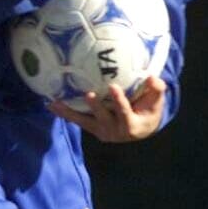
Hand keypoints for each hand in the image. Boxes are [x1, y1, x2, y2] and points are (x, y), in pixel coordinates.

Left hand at [49, 76, 165, 141]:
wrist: (140, 131)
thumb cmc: (148, 113)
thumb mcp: (156, 103)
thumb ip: (156, 89)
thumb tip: (151, 77)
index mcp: (131, 125)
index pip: (124, 112)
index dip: (118, 101)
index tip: (113, 87)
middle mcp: (114, 130)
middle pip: (103, 117)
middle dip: (96, 106)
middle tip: (89, 93)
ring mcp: (100, 130)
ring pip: (84, 121)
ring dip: (70, 112)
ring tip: (56, 103)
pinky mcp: (90, 128)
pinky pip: (76, 120)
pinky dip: (64, 113)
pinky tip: (51, 104)